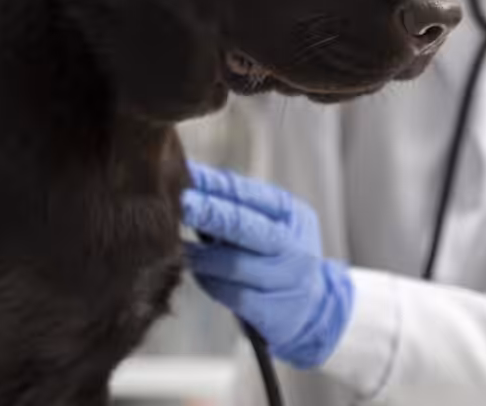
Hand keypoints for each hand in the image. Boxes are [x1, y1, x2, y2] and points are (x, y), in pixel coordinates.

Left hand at [180, 160, 353, 368]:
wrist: (314, 308)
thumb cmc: (276, 256)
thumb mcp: (269, 223)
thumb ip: (235, 206)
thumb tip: (186, 180)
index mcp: (289, 212)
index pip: (246, 192)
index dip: (212, 183)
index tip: (181, 172)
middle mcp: (291, 244)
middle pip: (244, 225)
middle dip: (208, 212)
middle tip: (178, 203)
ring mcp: (285, 279)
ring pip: (233, 264)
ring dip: (198, 253)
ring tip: (171, 242)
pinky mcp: (273, 311)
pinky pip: (232, 294)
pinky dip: (207, 281)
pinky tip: (190, 270)